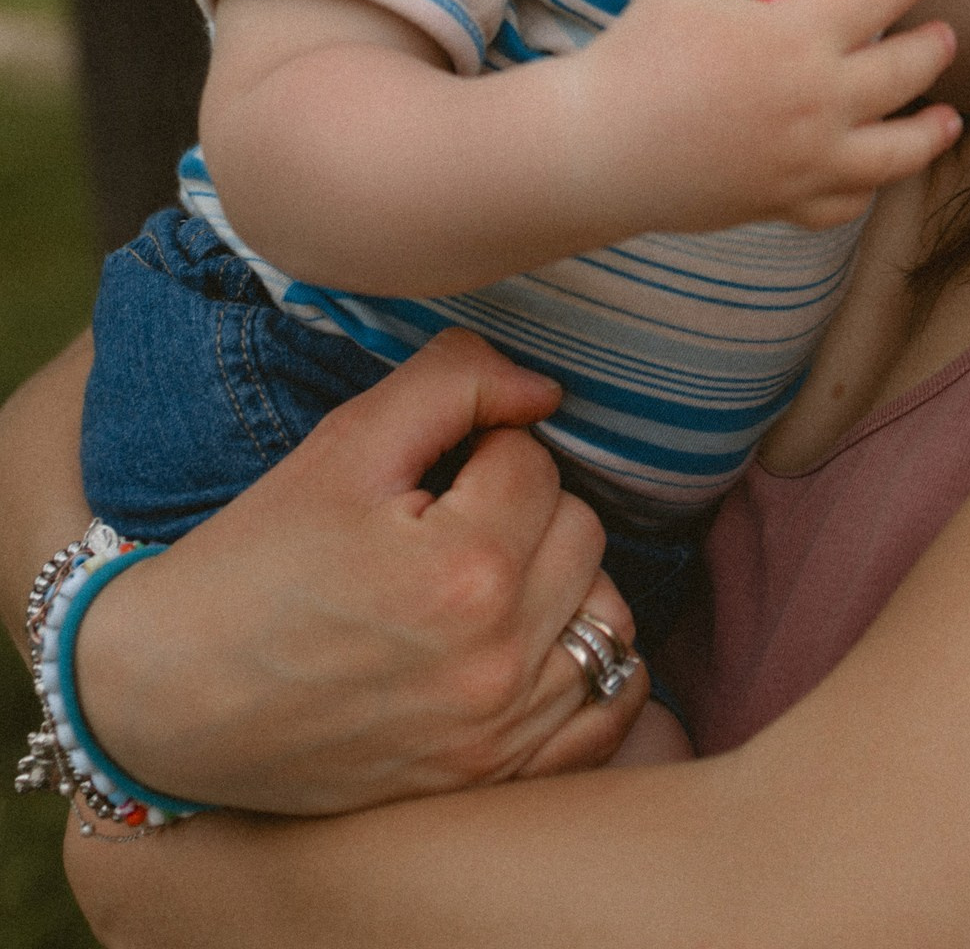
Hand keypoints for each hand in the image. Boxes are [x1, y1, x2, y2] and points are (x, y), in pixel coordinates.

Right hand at [73, 330, 650, 816]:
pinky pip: (609, 709)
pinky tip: (535, 640)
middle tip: (445, 523)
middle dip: (523, 509)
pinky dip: (592, 667)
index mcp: (464, 568)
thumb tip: (545, 390)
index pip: (536, 459)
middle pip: (580, 529)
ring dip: (562, 581)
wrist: (168, 697)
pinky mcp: (493, 777)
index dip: (481, 451)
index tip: (424, 480)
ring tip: (488, 578)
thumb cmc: (254, 563)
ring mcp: (499, 731)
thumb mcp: (343, 447)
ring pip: (606, 611)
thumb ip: (454, 384)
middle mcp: (495, 659)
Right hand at [572, 0, 962, 232]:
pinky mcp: (784, 203)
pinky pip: (845, 203)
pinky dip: (867, 188)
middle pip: (904, 72)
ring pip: (897, 152)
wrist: (599, 150)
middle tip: (945, 36)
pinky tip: (873, 174)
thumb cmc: (640, 58)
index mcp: (799, 36)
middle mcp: (820, 100)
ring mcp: (809, 160)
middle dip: (933, 49)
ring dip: (930, 133)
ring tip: (950, 119)